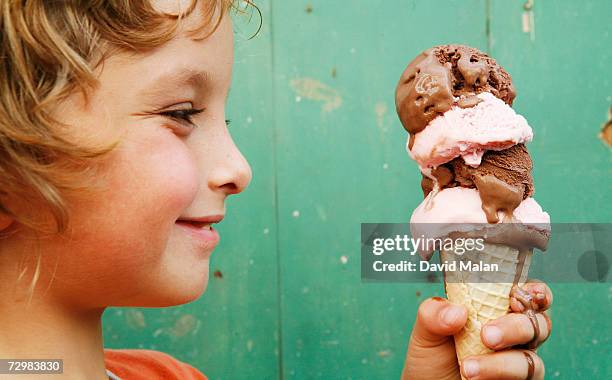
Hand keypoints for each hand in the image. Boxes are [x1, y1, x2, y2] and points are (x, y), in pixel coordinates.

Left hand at [401, 280, 552, 379]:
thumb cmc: (432, 355)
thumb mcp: (426, 330)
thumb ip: (434, 314)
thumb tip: (458, 311)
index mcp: (497, 310)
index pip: (527, 295)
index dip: (534, 292)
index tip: (517, 295)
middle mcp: (514, 334)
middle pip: (538, 324)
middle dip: (515, 327)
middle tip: (487, 336)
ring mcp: (518, 361)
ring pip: (531, 358)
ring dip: (502, 362)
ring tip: (468, 366)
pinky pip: (526, 379)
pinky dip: (499, 374)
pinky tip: (472, 375)